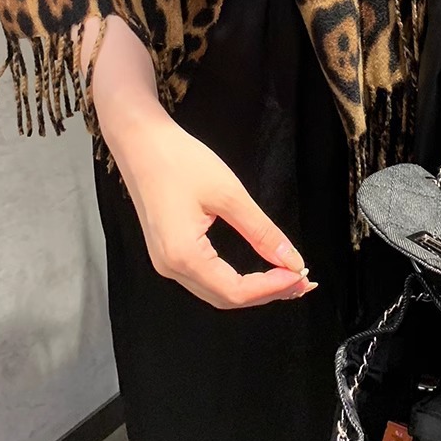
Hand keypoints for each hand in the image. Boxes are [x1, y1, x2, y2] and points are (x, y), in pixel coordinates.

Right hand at [111, 106, 316, 309]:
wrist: (140, 142)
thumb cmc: (180, 161)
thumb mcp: (229, 193)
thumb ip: (262, 232)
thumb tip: (292, 261)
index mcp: (183, 256)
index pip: (236, 292)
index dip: (272, 288)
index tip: (300, 275)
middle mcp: (171, 267)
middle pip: (225, 298)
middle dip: (266, 294)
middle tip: (300, 282)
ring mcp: (166, 262)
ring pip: (215, 292)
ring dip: (252, 290)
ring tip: (284, 277)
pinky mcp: (167, 252)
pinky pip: (205, 278)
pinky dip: (234, 280)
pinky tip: (256, 271)